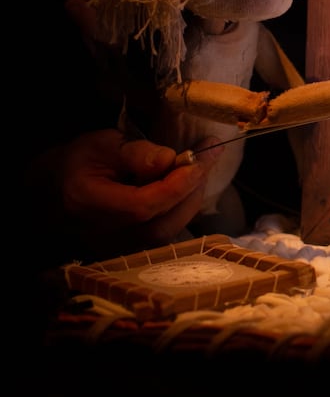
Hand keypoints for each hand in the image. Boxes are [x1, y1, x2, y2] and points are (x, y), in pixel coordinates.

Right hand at [28, 129, 224, 258]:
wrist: (55, 191)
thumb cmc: (79, 162)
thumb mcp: (102, 144)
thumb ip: (135, 152)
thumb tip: (169, 159)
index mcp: (90, 204)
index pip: (143, 205)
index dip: (177, 184)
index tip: (201, 157)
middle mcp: (103, 235)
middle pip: (161, 224)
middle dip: (191, 189)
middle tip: (208, 157)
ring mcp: (116, 249)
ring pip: (168, 233)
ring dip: (191, 199)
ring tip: (200, 169)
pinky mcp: (129, 252)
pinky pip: (165, 235)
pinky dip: (182, 210)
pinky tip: (189, 187)